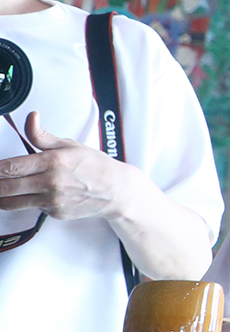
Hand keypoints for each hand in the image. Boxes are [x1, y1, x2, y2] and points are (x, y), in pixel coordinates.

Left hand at [0, 111, 140, 221]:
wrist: (116, 190)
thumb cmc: (95, 166)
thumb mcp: (69, 145)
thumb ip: (41, 135)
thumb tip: (30, 118)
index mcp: (52, 161)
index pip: (10, 167)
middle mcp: (50, 182)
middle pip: (5, 187)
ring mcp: (52, 200)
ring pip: (11, 203)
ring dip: (1, 197)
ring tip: (1, 191)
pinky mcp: (54, 213)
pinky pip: (30, 208)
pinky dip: (25, 203)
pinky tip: (29, 195)